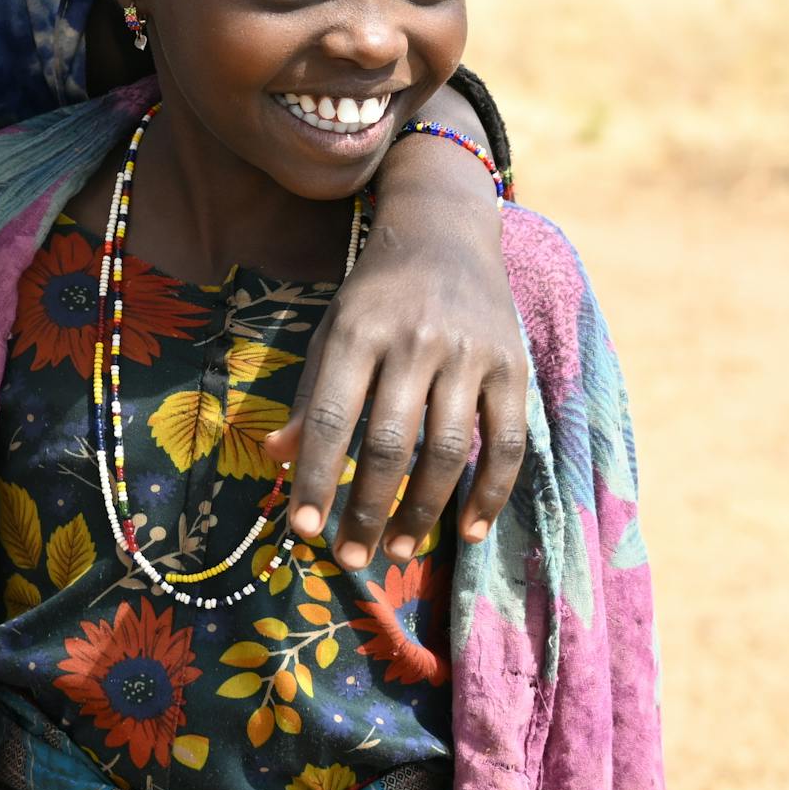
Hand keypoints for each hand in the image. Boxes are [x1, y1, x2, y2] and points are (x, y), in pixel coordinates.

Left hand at [263, 154, 530, 572]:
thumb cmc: (377, 293)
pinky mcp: (512, 365)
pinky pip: (507, 443)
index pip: (332, 417)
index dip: (316, 477)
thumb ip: (310, 394)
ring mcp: (469, 354)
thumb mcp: (331, 328)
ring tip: (396, 549)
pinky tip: (466, 532)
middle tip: (351, 557)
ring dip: (421, 511)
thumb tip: (276, 459)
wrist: (445, 232)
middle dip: (367, 509)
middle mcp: (415, 341)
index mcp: (357, 331)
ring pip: (447, 450)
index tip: (301, 529)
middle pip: (389, 443)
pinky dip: (488, 493)